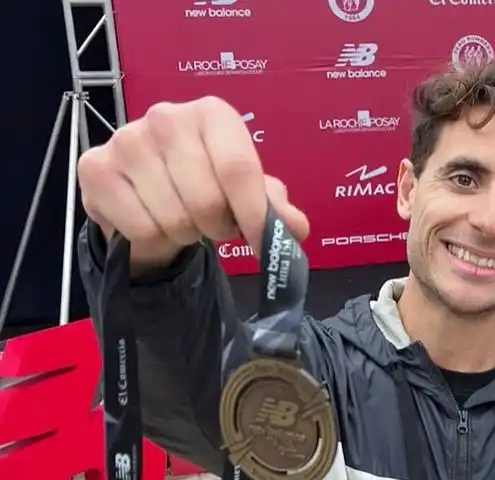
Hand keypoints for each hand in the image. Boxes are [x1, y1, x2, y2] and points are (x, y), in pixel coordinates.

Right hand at [77, 96, 308, 272]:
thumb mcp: (246, 192)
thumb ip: (275, 208)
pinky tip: (151, 218)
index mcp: (212, 115)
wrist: (145, 189)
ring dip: (186, 233)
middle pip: (206, 201)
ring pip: (173, 219)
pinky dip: (153, 238)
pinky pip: (140, 228)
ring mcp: (126, 140)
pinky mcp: (95, 168)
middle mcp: (167, 117)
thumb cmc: (205, 184)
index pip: (239, 169)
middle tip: (214, 223)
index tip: (263, 243)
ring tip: (184, 218)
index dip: (255, 215)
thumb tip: (294, 228)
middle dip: (217, 227)